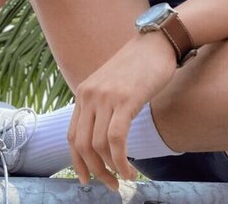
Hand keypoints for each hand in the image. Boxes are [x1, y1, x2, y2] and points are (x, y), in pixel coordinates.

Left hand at [67, 31, 176, 190]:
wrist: (156, 43)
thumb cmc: (139, 66)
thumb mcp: (112, 85)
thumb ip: (103, 105)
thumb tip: (103, 137)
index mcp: (84, 93)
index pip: (72, 135)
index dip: (77, 161)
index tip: (86, 178)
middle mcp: (89, 95)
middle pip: (81, 144)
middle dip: (94, 171)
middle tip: (110, 185)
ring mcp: (106, 97)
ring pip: (98, 145)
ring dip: (111, 169)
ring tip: (125, 179)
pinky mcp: (125, 100)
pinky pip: (116, 139)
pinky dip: (121, 160)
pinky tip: (131, 170)